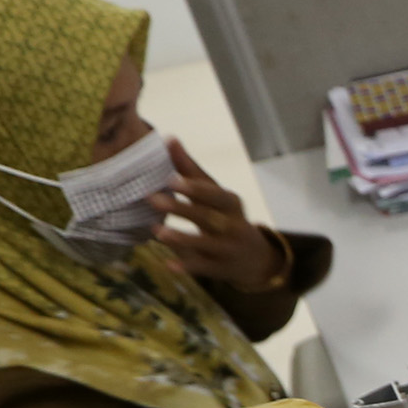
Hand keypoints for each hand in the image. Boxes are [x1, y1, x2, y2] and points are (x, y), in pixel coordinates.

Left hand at [158, 141, 288, 295]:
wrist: (255, 258)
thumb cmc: (226, 217)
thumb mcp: (214, 193)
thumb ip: (190, 169)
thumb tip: (169, 138)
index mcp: (230, 203)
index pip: (214, 194)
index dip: (194, 188)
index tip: (171, 180)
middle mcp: (233, 225)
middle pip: (208, 217)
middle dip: (181, 209)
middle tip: (152, 200)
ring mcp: (228, 249)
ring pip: (206, 244)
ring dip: (182, 238)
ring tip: (156, 232)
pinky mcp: (221, 269)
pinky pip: (203, 268)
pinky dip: (187, 267)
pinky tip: (168, 264)